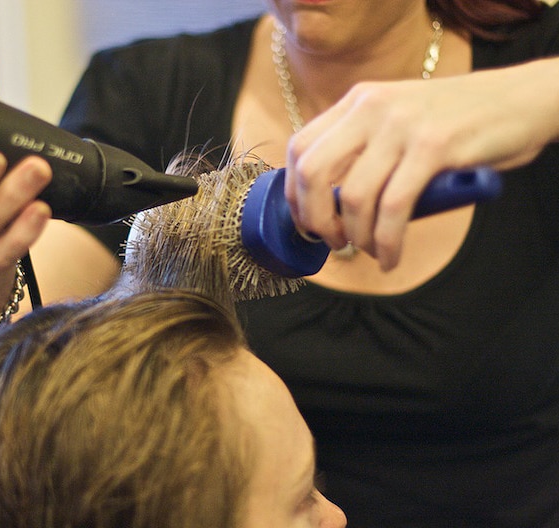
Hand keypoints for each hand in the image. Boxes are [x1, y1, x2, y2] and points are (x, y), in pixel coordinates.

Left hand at [284, 59, 558, 269]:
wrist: (522, 99)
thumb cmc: (458, 120)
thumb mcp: (397, 119)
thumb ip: (362, 148)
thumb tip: (326, 202)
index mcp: (357, 101)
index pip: (299, 147)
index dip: (294, 193)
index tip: (306, 222)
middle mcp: (371, 108)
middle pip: (312, 172)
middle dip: (314, 218)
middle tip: (331, 241)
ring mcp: (401, 126)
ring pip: (353, 197)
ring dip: (356, 236)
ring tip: (369, 250)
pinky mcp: (433, 147)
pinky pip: (394, 209)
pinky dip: (387, 243)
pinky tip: (390, 257)